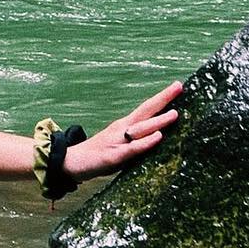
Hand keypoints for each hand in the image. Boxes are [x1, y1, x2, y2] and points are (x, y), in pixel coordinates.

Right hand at [64, 80, 182, 182]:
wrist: (70, 162)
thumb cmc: (98, 154)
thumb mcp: (121, 144)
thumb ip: (137, 141)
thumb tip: (159, 138)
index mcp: (125, 125)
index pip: (147, 109)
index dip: (162, 98)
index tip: (177, 86)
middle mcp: (122, 129)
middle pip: (145, 111)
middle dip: (163, 99)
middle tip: (178, 86)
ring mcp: (118, 141)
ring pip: (141, 129)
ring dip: (158, 121)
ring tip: (175, 114)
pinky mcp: (114, 156)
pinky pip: (133, 148)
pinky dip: (146, 142)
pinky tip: (158, 137)